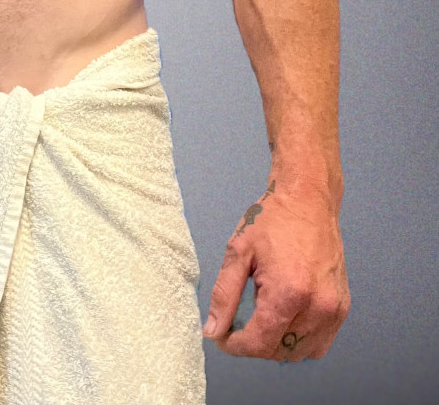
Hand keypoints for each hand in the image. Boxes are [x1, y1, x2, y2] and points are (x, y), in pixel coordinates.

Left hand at [203, 179, 349, 360]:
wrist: (308, 199)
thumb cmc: (274, 219)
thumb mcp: (238, 251)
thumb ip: (224, 295)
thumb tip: (213, 330)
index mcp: (289, 292)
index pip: (259, 343)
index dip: (235, 345)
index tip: (222, 336)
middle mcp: (317, 306)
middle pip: (278, 352)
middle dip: (253, 344)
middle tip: (238, 321)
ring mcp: (333, 310)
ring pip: (300, 353)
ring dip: (276, 345)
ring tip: (262, 315)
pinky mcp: (342, 308)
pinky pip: (319, 343)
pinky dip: (299, 340)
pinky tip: (284, 318)